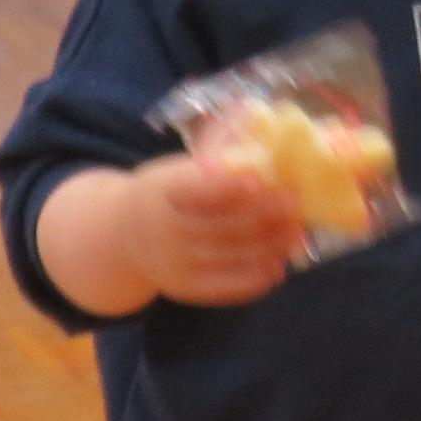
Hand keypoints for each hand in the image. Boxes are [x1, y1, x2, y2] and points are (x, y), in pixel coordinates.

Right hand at [69, 156, 306, 310]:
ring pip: (232, 256)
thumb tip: (262, 131)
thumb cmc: (166, 194)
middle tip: (296, 203)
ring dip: (271, 245)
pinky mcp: (185, 288)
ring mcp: (175, 263)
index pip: (201, 190)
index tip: (264, 179)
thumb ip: (213, 163)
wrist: (123, 236)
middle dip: (267, 215)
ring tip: (298, 234)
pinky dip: (256, 279)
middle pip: (225, 225)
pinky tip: (279, 267)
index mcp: (163, 193)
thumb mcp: (176, 171)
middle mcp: (166, 230)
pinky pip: (226, 288)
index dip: (231, 187)